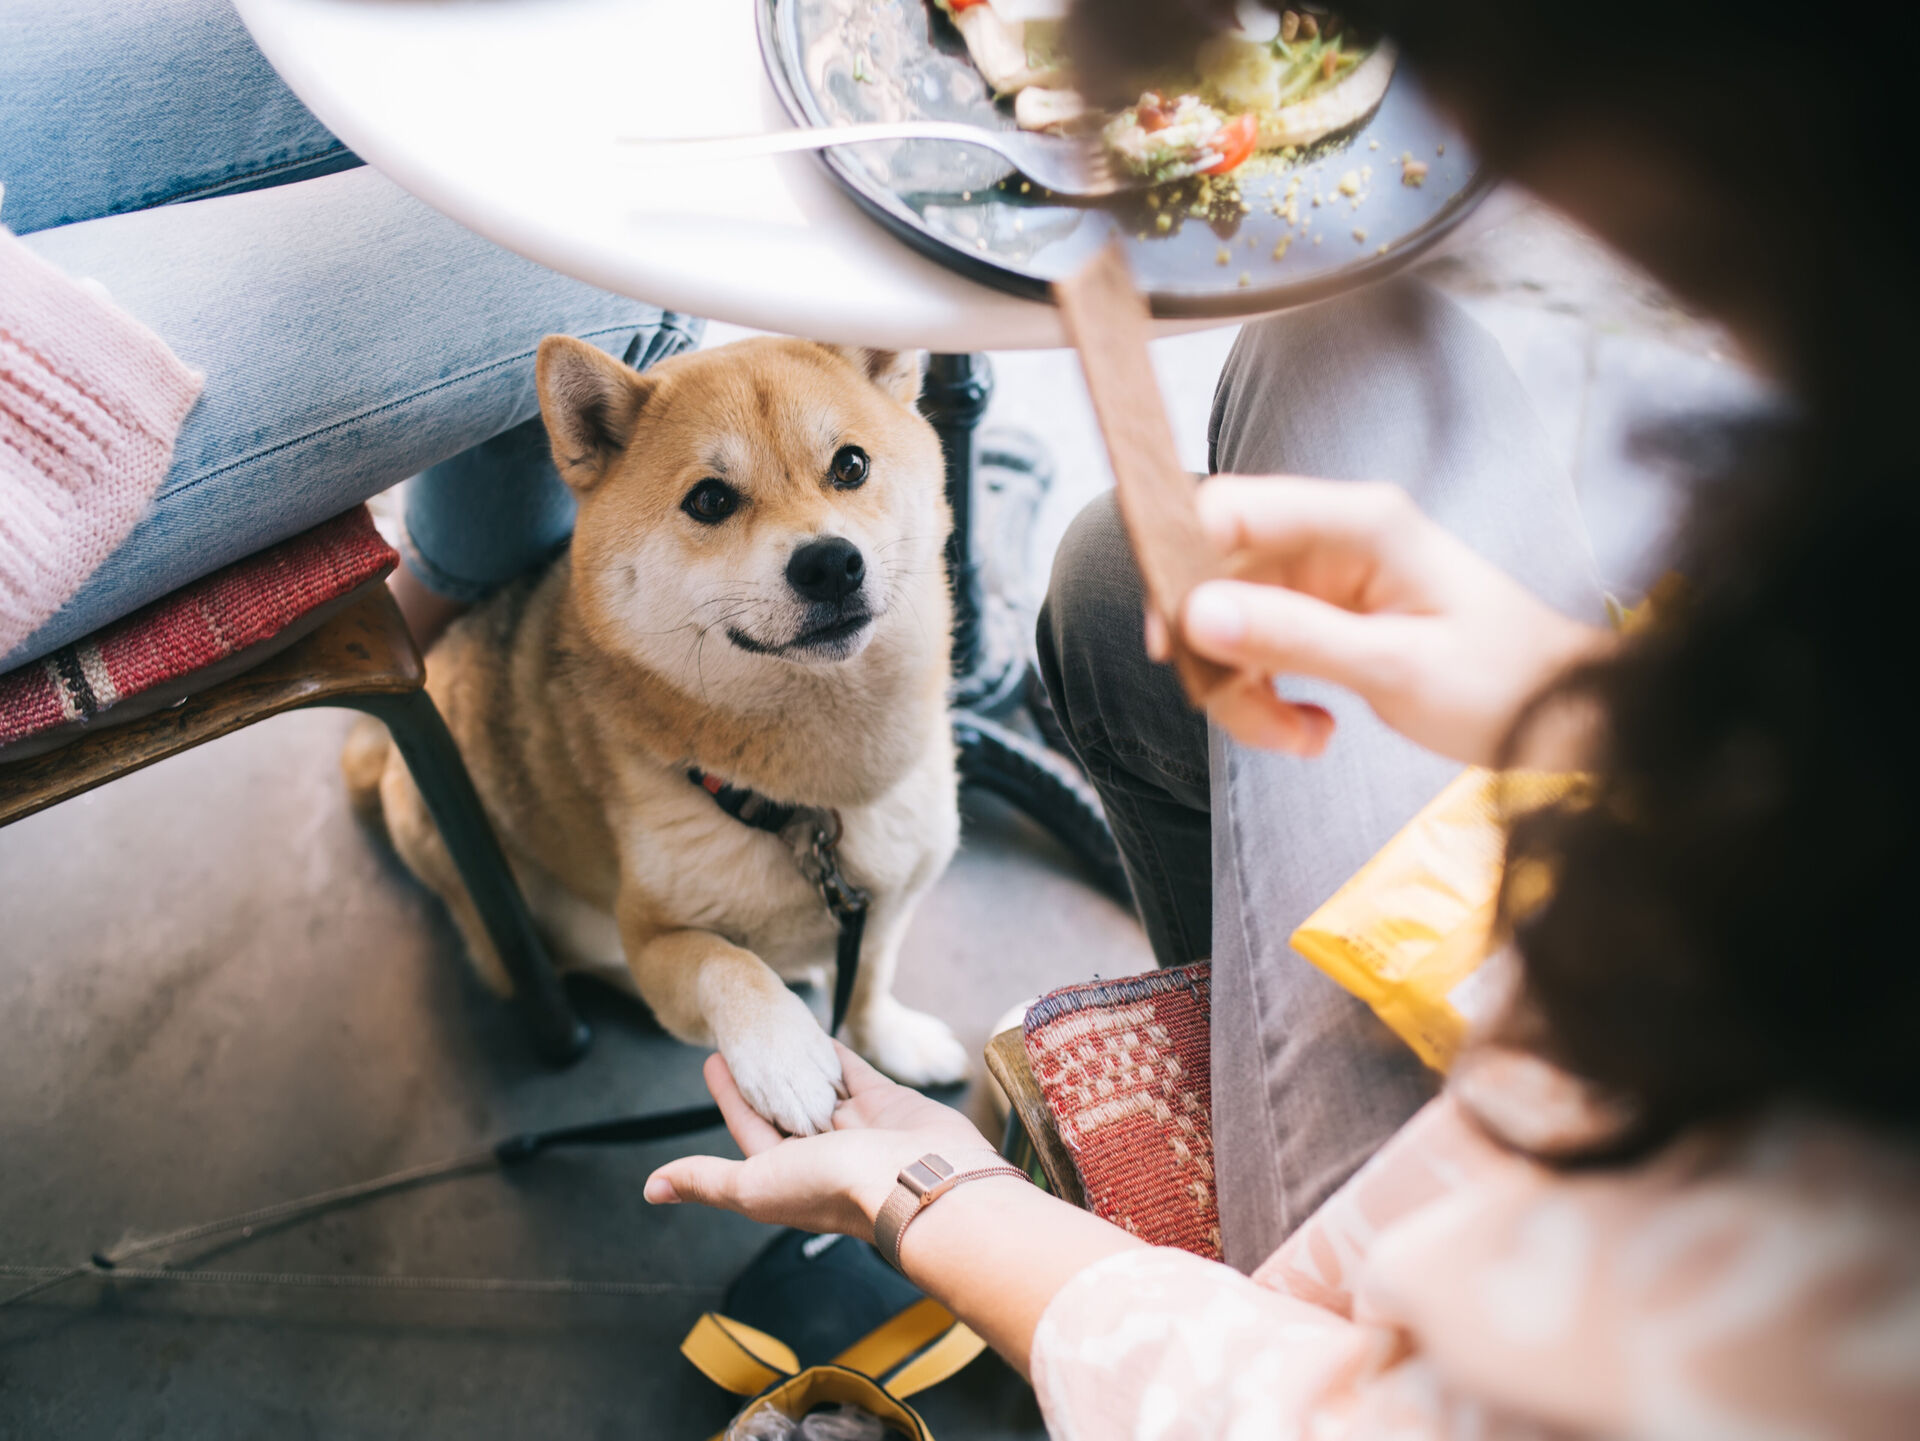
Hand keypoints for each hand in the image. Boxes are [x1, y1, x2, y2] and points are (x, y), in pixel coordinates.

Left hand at [643, 1043, 993, 1239]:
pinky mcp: (886, 1104)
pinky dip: (837, 1057)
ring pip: (818, 1089)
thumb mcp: (755, 1184)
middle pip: (784, 1107)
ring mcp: (856, 1127)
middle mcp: (820, 1153)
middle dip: (763, 1077)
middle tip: (742, 1037)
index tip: (712, 1061)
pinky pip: (855, 1074)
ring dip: (798, 1065)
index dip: (729, 1096)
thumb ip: (707, 1180)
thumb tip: (652, 1189)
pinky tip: (821, 1037)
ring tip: (778, 1032)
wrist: (919, 1179)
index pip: (748, 1128)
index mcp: (786, 1175)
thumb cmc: (836, 1188)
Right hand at [1152, 477, 1607, 765]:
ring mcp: (1326, 580)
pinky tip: (1312, 731)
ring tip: (1299, 737)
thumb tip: (1196, 614)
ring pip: (1232, 625)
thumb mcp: (1393, 668)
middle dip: (1217, 652)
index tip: (1172, 641)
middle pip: (1219, 577)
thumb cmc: (1501, 684)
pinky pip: (1261, 651)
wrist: (1559, 720)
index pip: (1233, 508)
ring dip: (1246, 690)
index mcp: (1359, 522)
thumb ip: (1293, 636)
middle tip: (1241, 709)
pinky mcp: (1325, 620)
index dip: (1182, 564)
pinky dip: (1268, 697)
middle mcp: (1334, 539)